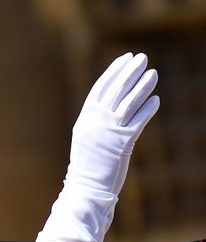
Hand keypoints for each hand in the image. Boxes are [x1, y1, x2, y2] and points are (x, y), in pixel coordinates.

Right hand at [37, 52, 159, 241]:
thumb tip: (111, 103)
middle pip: (116, 89)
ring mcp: (109, 130)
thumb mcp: (86, 134)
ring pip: (129, 102)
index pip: (101, 86)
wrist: (85, 184)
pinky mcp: (123, 142)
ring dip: (142, 86)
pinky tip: (156, 99)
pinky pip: (138, 121)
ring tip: (153, 73)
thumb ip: (96, 118)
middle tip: (141, 58)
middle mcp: (96, 119)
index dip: (114, 71)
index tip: (125, 58)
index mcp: (86, 115)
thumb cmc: (87, 162)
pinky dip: (147, 109)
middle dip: (130, 71)